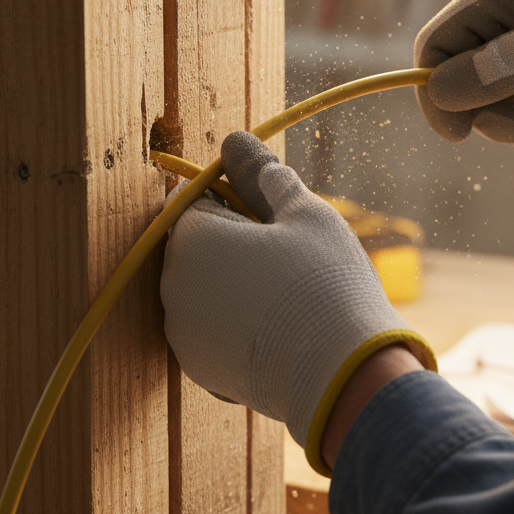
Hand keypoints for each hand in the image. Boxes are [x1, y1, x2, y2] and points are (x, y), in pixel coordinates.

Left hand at [160, 132, 435, 475]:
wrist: (341, 375)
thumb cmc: (324, 281)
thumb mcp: (303, 213)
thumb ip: (262, 173)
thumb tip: (235, 138)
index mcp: (190, 238)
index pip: (196, 199)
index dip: (236, 201)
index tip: (273, 219)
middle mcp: (171, 287)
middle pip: (197, 246)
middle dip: (234, 244)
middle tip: (288, 258)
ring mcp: (181, 334)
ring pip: (206, 291)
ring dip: (236, 284)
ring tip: (288, 295)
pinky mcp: (199, 371)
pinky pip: (213, 331)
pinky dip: (238, 324)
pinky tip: (280, 330)